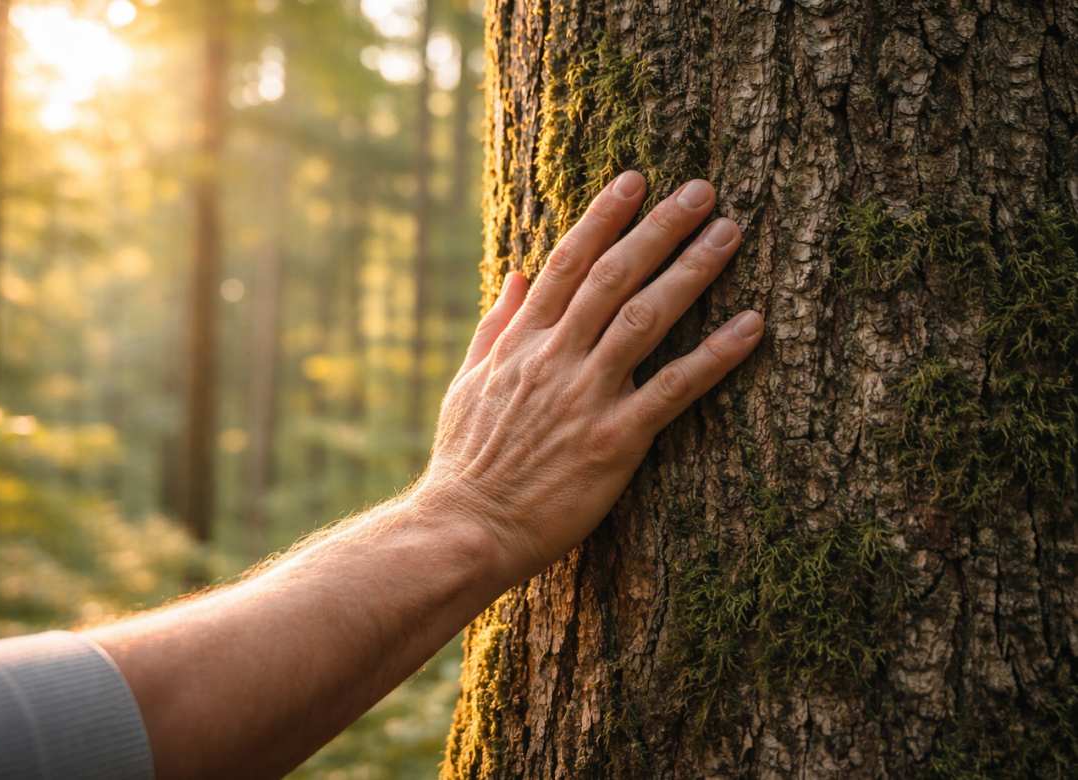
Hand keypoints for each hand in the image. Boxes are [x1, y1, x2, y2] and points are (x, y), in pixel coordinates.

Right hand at [415, 172, 762, 585]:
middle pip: (613, 278)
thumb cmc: (467, 462)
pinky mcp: (614, 441)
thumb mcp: (468, 384)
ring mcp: (585, 396)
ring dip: (691, 271)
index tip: (634, 181)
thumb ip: (497, 326)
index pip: (566, 265)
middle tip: (701, 190)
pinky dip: (715, 355)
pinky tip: (751, 325)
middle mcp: (554, 358)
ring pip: (645, 318)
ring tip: (729, 233)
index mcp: (520, 343)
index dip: (602, 219)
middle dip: (658, 228)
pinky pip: (674, 389)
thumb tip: (517, 273)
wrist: (466, 528)